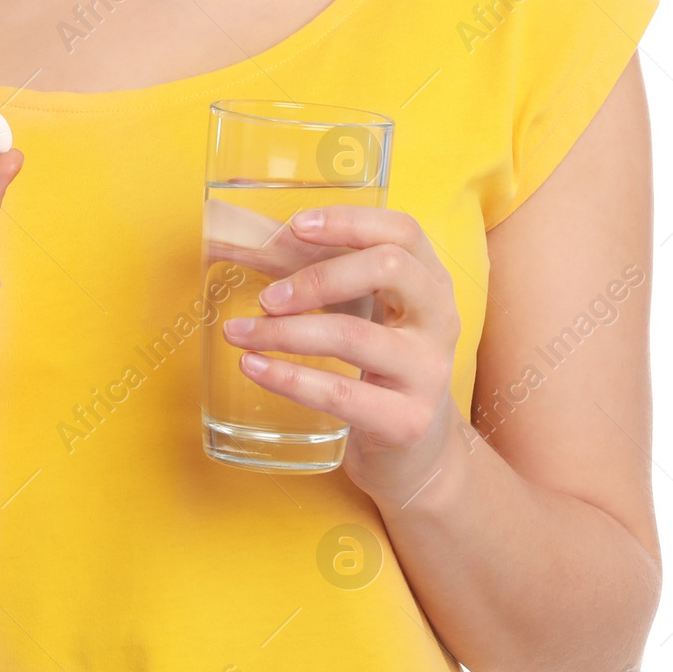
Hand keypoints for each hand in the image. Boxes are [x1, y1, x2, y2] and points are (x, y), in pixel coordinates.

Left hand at [221, 204, 461, 502]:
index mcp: (430, 279)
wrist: (414, 451)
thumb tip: (232, 235)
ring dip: (286, 332)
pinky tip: (254, 367)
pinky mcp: (407, 420)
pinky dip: (289, 378)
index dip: (349, 221)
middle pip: (388, 268)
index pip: (402, 230)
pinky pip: (341, 394)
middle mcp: (440, 318)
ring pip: (355, 336)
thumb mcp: (361, 309)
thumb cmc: (377, 362)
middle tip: (266, 297)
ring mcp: (428, 371)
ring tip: (238, 333)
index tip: (295, 226)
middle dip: (317, 277)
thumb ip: (312, 272)